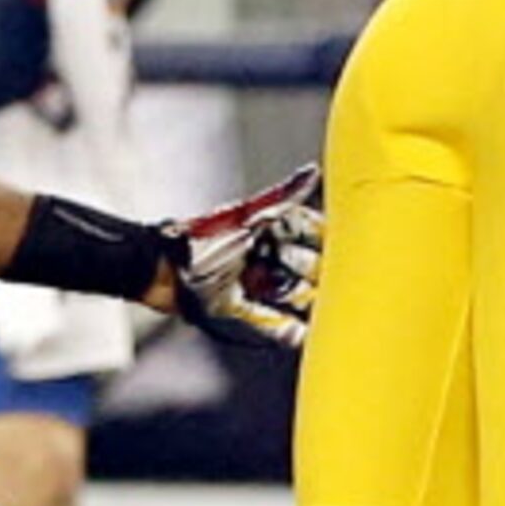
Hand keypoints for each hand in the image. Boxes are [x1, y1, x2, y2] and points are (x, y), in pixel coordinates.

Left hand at [156, 164, 323, 347]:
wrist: (158, 270)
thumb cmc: (199, 240)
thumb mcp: (248, 217)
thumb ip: (283, 196)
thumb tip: (312, 172)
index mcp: (263, 229)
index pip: (305, 232)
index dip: (325, 240)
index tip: (346, 248)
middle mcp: (257, 254)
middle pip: (300, 266)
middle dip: (318, 274)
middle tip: (338, 283)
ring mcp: (246, 281)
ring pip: (286, 294)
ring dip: (305, 302)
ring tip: (325, 310)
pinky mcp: (231, 306)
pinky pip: (264, 320)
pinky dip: (282, 328)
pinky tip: (302, 333)